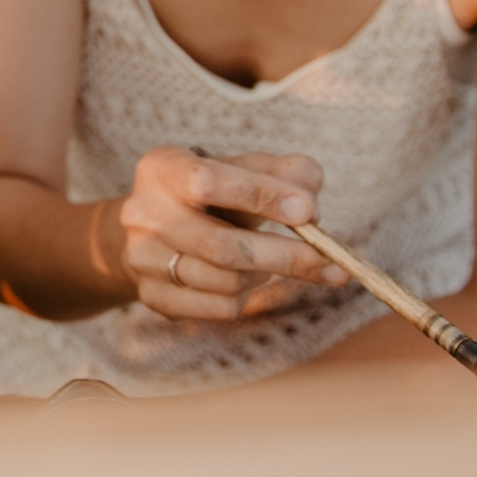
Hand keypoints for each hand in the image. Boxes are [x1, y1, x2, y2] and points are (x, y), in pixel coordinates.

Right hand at [108, 147, 345, 319]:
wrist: (155, 228)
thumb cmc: (214, 194)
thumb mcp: (244, 169)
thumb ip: (285, 174)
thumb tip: (310, 206)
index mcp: (163, 168)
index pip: (209, 183)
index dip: (261, 196)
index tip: (308, 212)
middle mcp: (142, 213)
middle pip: (223, 247)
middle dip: (286, 256)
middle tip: (335, 263)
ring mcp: (141, 258)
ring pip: (226, 282)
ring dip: (266, 274)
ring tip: (271, 259)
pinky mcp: (152, 296)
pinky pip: (220, 308)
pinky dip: (247, 296)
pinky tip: (246, 277)